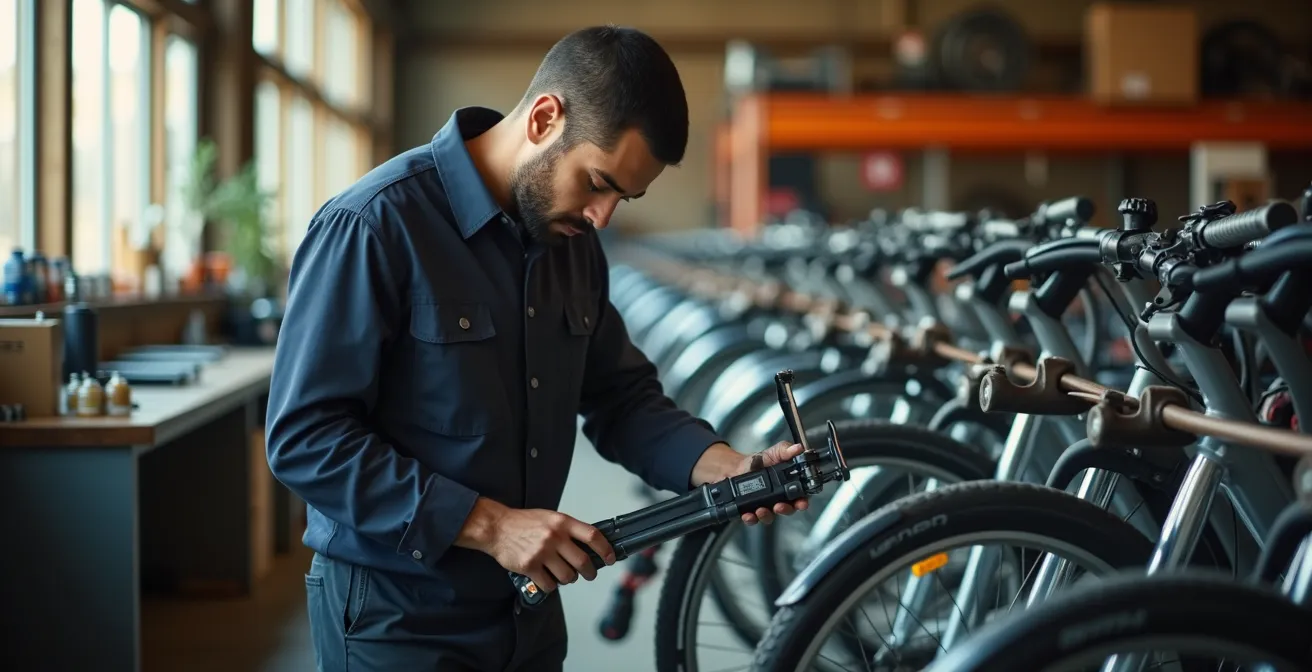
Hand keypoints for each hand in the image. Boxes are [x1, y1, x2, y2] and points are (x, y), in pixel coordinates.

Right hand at [457, 498, 614, 593]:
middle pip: (583, 561)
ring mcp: (542, 552)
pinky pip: (549, 584)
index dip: (605, 549)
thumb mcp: (549, 518)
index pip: (592, 536)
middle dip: (590, 572)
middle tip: (589, 574)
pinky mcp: (530, 566)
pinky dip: (552, 586)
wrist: (496, 527)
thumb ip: (567, 530)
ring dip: (569, 579)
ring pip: (568, 576)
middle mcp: (554, 537)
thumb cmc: (523, 522)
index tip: (609, 558)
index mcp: (562, 522)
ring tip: (564, 575)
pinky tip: (548, 580)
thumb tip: (587, 546)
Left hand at [732, 441, 809, 525]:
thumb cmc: (759, 462)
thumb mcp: (773, 453)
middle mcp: (779, 498)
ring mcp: (766, 506)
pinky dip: (751, 518)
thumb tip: (797, 448)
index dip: (803, 502)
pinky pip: (753, 519)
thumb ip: (785, 450)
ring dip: (767, 516)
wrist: (737, 467)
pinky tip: (748, 514)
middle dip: (785, 510)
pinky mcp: (751, 510)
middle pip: (788, 510)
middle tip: (780, 506)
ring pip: (770, 517)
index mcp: (788, 486)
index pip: (800, 497)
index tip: (802, 503)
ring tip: (761, 509)